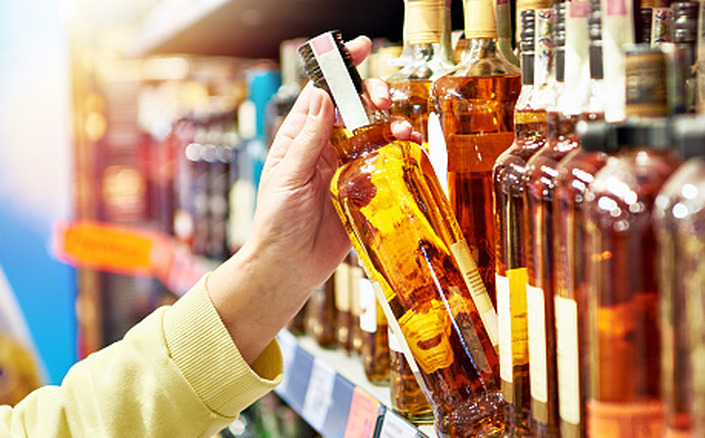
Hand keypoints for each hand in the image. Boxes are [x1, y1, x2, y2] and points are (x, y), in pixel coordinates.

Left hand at [207, 36, 415, 362]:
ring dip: (391, 126)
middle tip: (383, 100)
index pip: (323, 94)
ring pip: (374, 135)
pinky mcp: (363, 191)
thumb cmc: (276, 224)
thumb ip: (307, 139)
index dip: (341, 70)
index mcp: (301, 139)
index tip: (361, 49)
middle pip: (355, 110)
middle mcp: (326, 149)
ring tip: (403, 131)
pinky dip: (399, 156)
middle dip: (372, 97)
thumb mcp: (287, 177)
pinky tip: (406, 154)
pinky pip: (385, 166)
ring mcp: (346, 169)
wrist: (288, 268)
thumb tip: (322, 97)